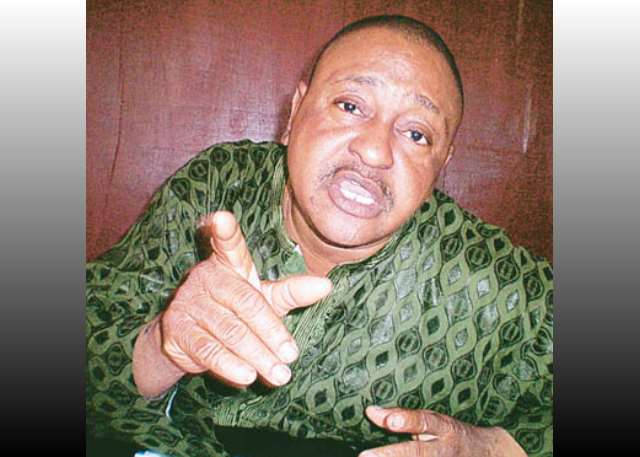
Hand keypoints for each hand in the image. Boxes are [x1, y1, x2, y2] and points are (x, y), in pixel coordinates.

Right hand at [134, 211, 331, 394]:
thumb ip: (292, 292)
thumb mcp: (263, 299)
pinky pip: (207, 350)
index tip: (221, 218)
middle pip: (245, 304)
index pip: (229, 245)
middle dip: (271, 333)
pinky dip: (229, 366)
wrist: (187, 339)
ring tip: (278, 375)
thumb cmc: (234, 311)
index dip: (225, 231)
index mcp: (228, 264)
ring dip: (256, 356)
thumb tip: (327, 285)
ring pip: (229, 331)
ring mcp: (188, 302)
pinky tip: (247, 377)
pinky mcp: (176, 329)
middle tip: (291, 358)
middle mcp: (205, 277)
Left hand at [361, 406, 526, 456]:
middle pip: (417, 452)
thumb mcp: (433, 421)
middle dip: (391, 455)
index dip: (407, 421)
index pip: (424, 422)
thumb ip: (402, 418)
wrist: (490, 455)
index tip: (390, 422)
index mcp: (443, 428)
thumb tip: (370, 411)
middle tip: (364, 456)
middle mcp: (445, 449)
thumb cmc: (450, 434)